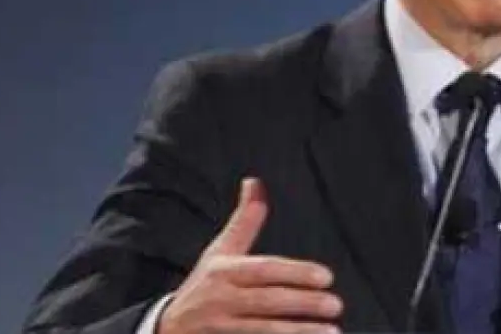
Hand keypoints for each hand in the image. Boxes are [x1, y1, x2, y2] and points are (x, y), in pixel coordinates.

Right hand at [159, 177, 342, 333]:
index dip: (295, 272)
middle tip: (335, 303)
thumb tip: (255, 182)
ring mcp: (221, 328)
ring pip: (263, 330)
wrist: (165, 327)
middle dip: (303, 303)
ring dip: (299, 331)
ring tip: (332, 330)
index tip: (326, 276)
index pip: (264, 270)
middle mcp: (221, 300)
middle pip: (266, 301)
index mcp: (225, 271)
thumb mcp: (220, 251)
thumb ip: (244, 221)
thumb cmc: (203, 285)